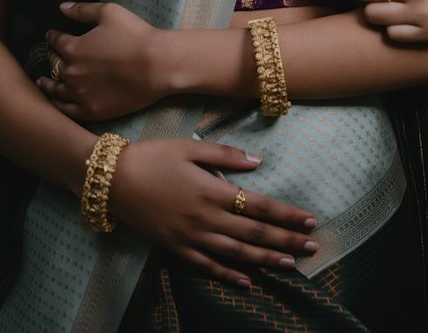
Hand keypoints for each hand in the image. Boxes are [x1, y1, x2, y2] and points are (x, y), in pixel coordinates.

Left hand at [38, 1, 168, 119]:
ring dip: (47, 83)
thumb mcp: (109, 12)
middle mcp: (71, 73)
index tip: (51, 35)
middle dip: (51, 57)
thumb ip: (83, 10)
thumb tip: (62, 7)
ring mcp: (79, 95)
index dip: (53, 36)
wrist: (156, 65)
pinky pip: (67, 110)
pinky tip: (55, 101)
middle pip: (54, 65)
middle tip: (50, 55)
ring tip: (42, 82)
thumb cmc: (135, 35)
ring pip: (56, 90)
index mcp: (73, 48)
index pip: (56, 41)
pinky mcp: (91, 111)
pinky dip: (58, 104)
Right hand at [111, 136, 318, 287]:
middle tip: (313, 247)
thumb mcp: (190, 146)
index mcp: (212, 190)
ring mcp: (191, 237)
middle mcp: (206, 219)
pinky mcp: (176, 249)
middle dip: (286, 240)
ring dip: (265, 259)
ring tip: (290, 264)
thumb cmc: (153, 157)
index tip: (310, 219)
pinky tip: (247, 281)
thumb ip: (226, 154)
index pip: (259, 205)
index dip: (286, 214)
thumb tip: (259, 161)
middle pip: (253, 232)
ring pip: (236, 253)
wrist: (114, 181)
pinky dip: (229, 275)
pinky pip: (207, 266)